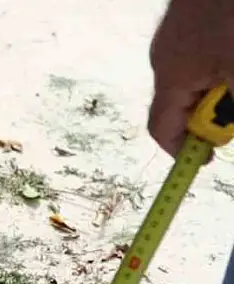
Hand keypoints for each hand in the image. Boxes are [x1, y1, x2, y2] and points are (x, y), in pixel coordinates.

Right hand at [148, 0, 233, 155]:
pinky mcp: (194, 21)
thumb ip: (233, 111)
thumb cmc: (228, 18)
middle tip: (233, 114)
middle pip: (181, 104)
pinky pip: (204, 55)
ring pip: (197, 78)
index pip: (161, 129)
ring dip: (221, 88)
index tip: (206, 161)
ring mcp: (177, 37)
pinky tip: (231, 53)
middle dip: (210, 115)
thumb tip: (225, 135)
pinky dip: (221, 66)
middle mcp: (165, 60)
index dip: (181, 151)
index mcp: (169, 78)